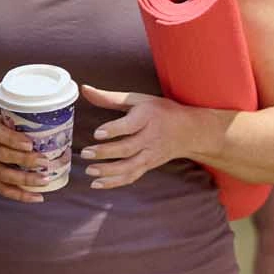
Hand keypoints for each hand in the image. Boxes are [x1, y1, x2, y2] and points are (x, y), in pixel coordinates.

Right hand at [0, 112, 58, 203]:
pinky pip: (4, 190)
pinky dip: (22, 196)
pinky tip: (38, 197)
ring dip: (27, 179)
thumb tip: (48, 126)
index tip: (30, 144)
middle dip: (25, 159)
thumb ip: (12, 125)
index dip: (14, 140)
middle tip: (44, 161)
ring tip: (45, 179)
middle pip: (3, 156)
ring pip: (6, 175)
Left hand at [78, 84, 198, 189]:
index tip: (97, 133)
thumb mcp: (138, 99)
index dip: (114, 130)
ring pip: (129, 166)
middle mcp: (151, 137)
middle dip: (106, 152)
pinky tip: (97, 183)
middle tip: (86, 153)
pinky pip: (132, 176)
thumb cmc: (160, 111)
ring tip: (89, 170)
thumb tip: (85, 89)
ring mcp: (151, 154)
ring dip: (108, 171)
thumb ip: (110, 97)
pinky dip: (115, 182)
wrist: (189, 131)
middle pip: (128, 148)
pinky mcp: (149, 165)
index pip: (130, 126)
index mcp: (148, 117)